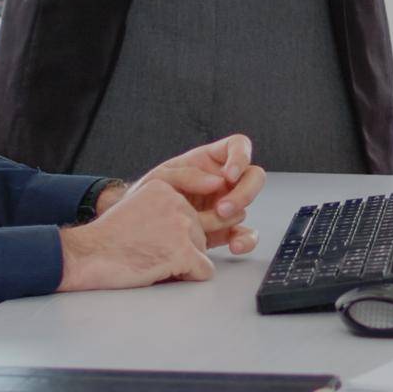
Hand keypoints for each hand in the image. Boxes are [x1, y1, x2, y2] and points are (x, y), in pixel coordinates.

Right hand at [59, 177, 214, 290]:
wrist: (89, 255)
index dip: (170, 234)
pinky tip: (161, 272)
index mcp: (164, 187)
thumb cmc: (108, 238)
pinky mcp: (184, 252)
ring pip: (203, 252)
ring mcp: (182, 226)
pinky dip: (187, 278)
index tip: (146, 237)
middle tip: (148, 252)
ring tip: (151, 261)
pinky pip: (204, 271)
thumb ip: (165, 206)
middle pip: (199, 234)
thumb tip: (192, 223)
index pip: (188, 215)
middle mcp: (176, 201)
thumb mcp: (137, 205)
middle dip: (180, 250)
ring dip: (182, 264)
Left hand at [132, 134, 263, 255]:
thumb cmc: (149, 195)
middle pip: (253, 177)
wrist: (139, 226)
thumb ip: (186, 174)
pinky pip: (246, 234)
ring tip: (206, 225)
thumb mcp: (160, 178)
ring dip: (230, 217)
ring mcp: (226, 204)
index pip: (237, 146)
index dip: (241, 157)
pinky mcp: (226, 229)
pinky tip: (234, 245)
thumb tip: (216, 181)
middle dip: (243, 193)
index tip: (230, 174)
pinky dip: (245, 241)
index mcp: (209, 160)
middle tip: (222, 208)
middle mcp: (222, 181)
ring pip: (247, 206)